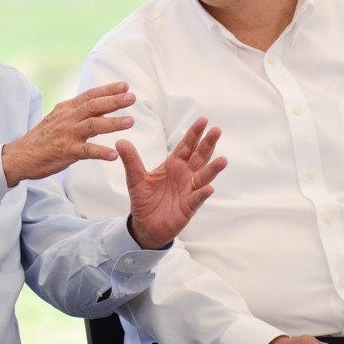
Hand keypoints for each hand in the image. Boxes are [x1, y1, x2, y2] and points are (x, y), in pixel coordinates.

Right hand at [1, 82, 134, 186]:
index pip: (90, 95)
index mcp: (66, 109)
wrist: (21, 156)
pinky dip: (101, 152)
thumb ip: (80, 114)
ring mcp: (67, 134)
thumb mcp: (60, 119)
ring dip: (113, 123)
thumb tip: (103, 108)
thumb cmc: (43, 138)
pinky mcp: (66, 151)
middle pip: (94, 106)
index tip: (124, 85)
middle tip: (132, 97)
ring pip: (93, 125)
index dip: (108, 90)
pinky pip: (86, 151)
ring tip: (130, 121)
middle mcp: (67, 118)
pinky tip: (114, 155)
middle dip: (114, 101)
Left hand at [119, 117, 226, 249]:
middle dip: (208, 144)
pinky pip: (196, 199)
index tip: (203, 119)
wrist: (144, 224)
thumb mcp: (135, 178)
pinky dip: (202, 193)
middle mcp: (185, 175)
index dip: (194, 133)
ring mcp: (189, 190)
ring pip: (203, 177)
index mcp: (174, 164)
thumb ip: (131, 160)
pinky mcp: (188, 207)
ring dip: (213, 169)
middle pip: (199, 157)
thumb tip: (121, 141)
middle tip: (217, 130)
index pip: (186, 146)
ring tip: (223, 160)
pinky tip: (208, 188)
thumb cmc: (144, 199)